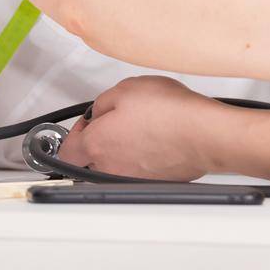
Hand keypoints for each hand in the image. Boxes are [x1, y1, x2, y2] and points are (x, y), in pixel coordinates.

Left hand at [57, 75, 226, 180]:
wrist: (203, 133)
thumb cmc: (168, 112)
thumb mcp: (125, 88)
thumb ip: (102, 102)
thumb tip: (98, 112)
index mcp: (96, 144)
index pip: (66, 150)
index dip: (74, 132)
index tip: (87, 121)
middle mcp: (109, 167)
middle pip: (90, 160)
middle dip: (99, 140)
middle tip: (117, 121)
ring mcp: (131, 177)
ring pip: (115, 165)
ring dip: (122, 149)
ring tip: (143, 127)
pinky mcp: (153, 181)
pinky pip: (139, 169)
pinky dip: (144, 156)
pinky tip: (159, 138)